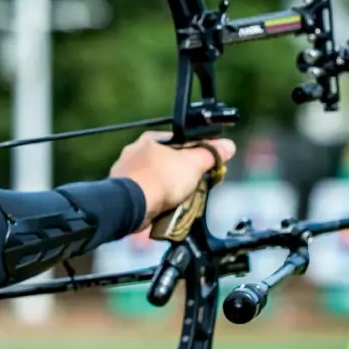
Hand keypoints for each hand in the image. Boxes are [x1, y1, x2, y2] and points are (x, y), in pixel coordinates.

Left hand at [109, 130, 235, 228]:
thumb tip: (227, 146)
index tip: (203, 165)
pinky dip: (154, 202)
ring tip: (177, 202)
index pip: (178, 142)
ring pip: (155, 180)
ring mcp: (126, 173)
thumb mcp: (194, 163)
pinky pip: (144, 196)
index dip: (194, 154)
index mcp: (151, 139)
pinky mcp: (122, 193)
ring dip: (167, 191)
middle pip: (166, 163)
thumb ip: (211, 154)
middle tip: (192, 187)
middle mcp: (135, 153)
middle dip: (180, 176)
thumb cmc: (159, 179)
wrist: (131, 205)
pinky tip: (162, 209)